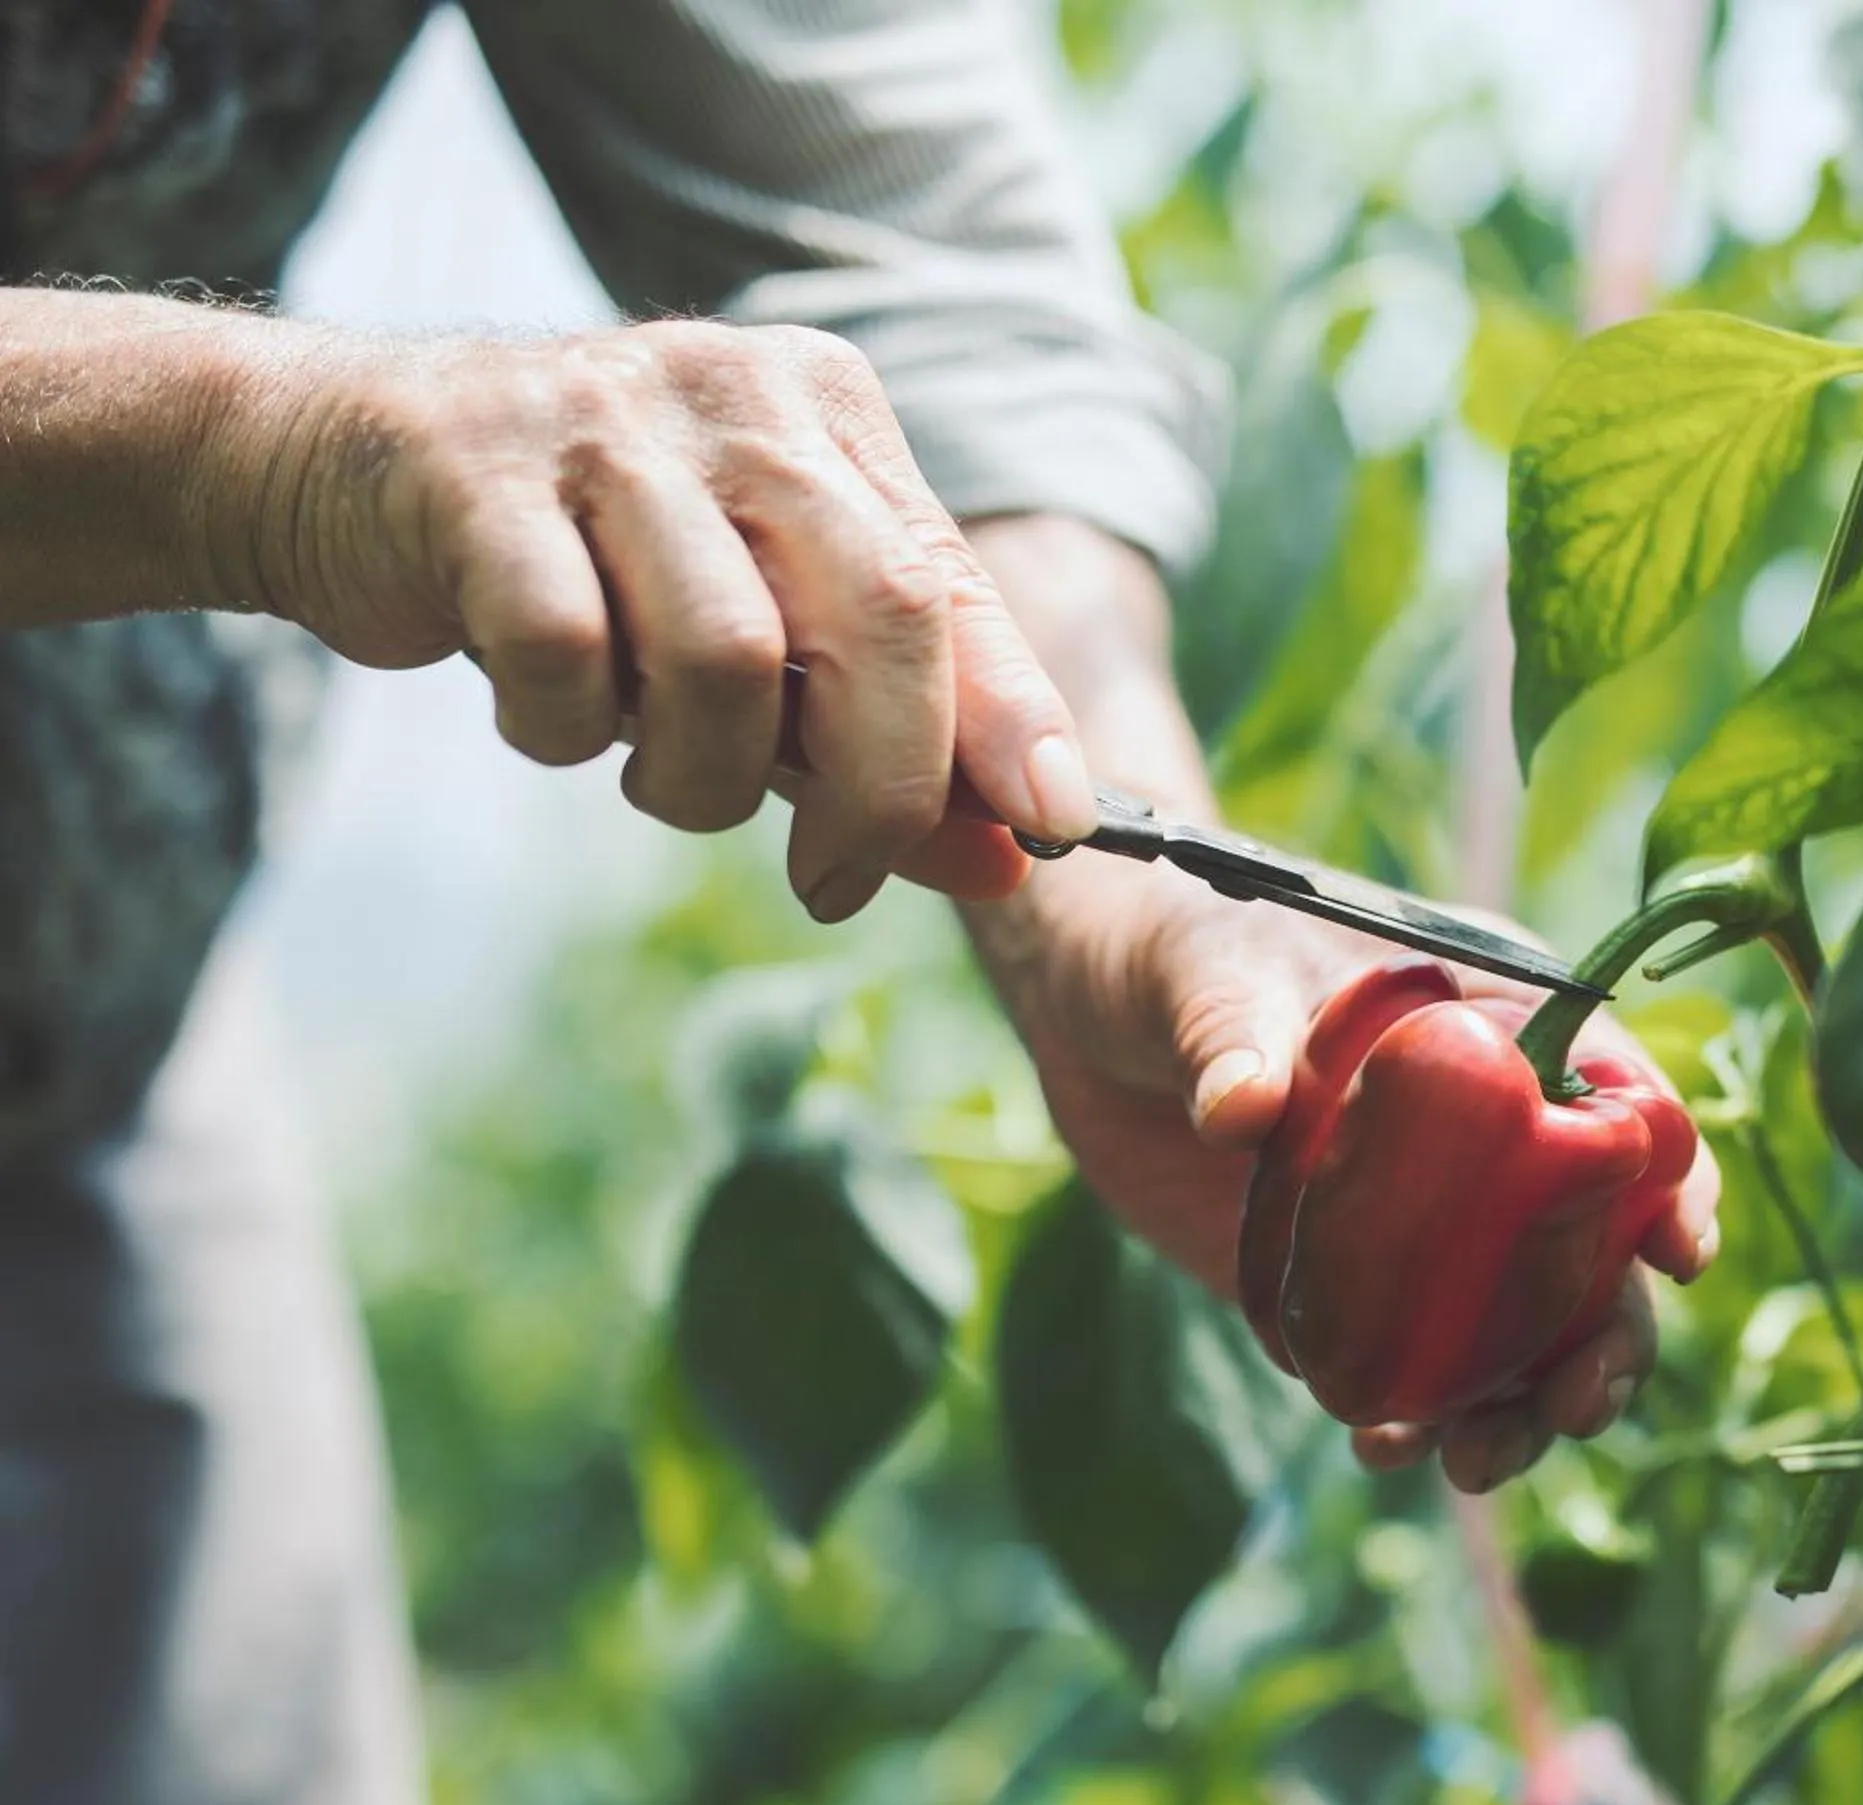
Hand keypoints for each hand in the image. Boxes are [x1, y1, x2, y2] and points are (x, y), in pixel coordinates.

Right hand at [221, 318, 1093, 917]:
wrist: (335, 466)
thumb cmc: (587, 570)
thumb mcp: (756, 649)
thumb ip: (876, 746)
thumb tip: (1010, 863)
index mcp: (828, 416)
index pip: (952, 586)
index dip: (1014, 717)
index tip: (1055, 829)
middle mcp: (738, 396)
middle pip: (877, 615)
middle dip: (878, 784)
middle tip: (834, 878)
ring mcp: (607, 423)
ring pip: (727, 655)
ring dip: (699, 775)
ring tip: (656, 774)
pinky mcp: (478, 474)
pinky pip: (570, 653)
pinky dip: (569, 729)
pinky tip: (549, 713)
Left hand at [986, 869, 1720, 1490]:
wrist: (1094, 1017)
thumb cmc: (1175, 950)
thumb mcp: (1207, 974)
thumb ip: (1234, 1032)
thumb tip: (1241, 1108)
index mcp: (1500, 1024)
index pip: (1624, 1101)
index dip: (1670, 1179)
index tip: (1677, 1253)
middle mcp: (1492, 1133)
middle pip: (1597, 1249)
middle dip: (1609, 1340)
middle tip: (1577, 1408)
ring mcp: (1433, 1219)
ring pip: (1522, 1329)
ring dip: (1522, 1406)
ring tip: (1475, 1463)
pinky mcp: (1362, 1283)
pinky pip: (1420, 1362)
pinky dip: (1420, 1415)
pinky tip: (1384, 1447)